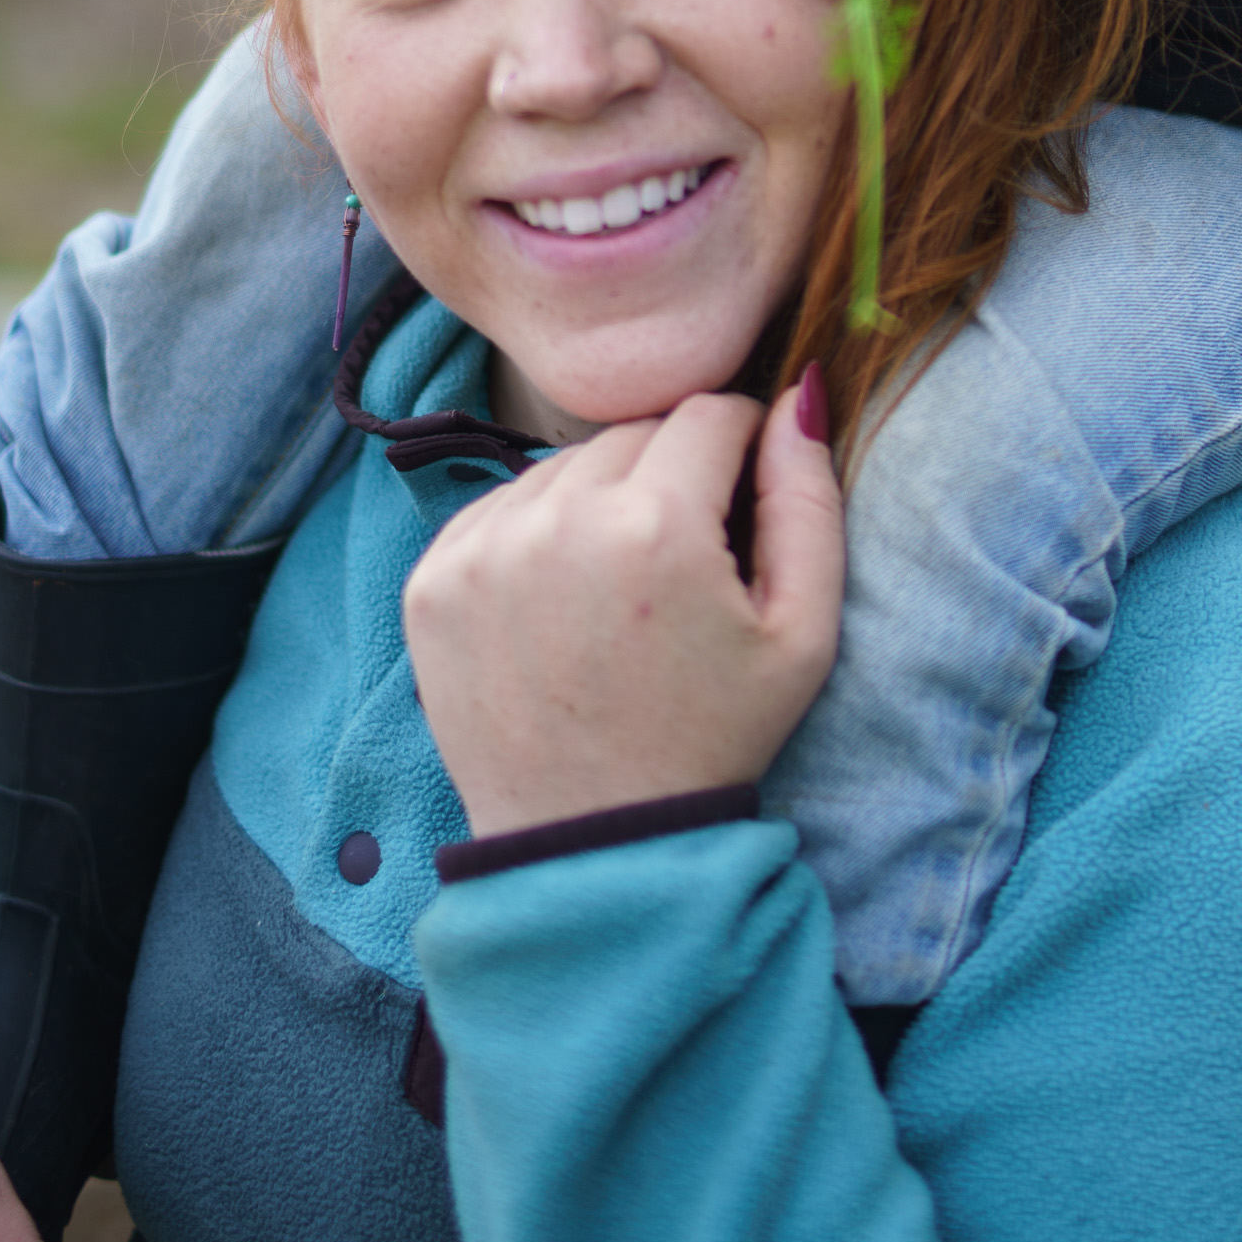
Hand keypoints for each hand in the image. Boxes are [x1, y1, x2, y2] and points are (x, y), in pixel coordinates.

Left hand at [405, 381, 843, 837]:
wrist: (592, 849)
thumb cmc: (713, 740)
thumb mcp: (803, 634)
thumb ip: (809, 500)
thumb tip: (799, 392)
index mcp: (657, 526)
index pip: (710, 413)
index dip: (741, 448)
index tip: (741, 503)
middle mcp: (558, 521)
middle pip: (635, 434)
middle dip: (670, 477)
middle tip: (681, 563)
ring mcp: (482, 549)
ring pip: (566, 465)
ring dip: (600, 500)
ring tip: (620, 589)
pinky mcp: (432, 580)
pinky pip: (502, 506)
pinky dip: (537, 533)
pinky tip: (563, 603)